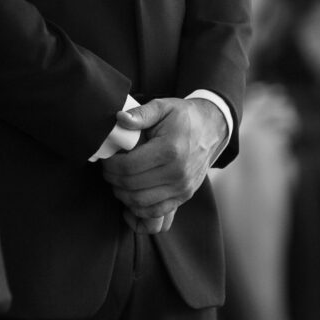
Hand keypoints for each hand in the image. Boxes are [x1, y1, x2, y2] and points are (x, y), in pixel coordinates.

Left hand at [102, 94, 229, 233]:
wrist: (213, 129)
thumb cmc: (184, 117)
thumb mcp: (163, 107)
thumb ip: (140, 114)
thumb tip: (119, 119)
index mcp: (170, 149)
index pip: (128, 166)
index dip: (110, 165)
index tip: (106, 159)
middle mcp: (177, 172)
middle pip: (132, 186)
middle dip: (113, 180)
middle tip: (108, 170)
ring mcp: (182, 187)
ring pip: (141, 202)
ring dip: (122, 194)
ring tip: (117, 181)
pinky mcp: (184, 196)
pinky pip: (156, 211)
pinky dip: (138, 208)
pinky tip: (131, 195)